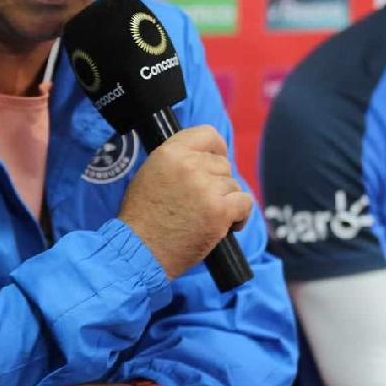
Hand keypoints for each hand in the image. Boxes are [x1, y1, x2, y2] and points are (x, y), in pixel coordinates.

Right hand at [118, 126, 252, 278]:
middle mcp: (189, 165)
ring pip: (233, 185)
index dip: (217, 148)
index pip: (208, 134)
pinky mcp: (219, 211)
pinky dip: (241, 216)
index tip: (218, 160)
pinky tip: (228, 226)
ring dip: (226, 202)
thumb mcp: (151, 174)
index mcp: (170, 152)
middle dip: (218, 183)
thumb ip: (177, 162)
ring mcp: (206, 187)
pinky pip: (245, 203)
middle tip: (202, 204)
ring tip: (207, 218)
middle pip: (223, 164)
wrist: (140, 251)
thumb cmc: (143, 218)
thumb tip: (203, 159)